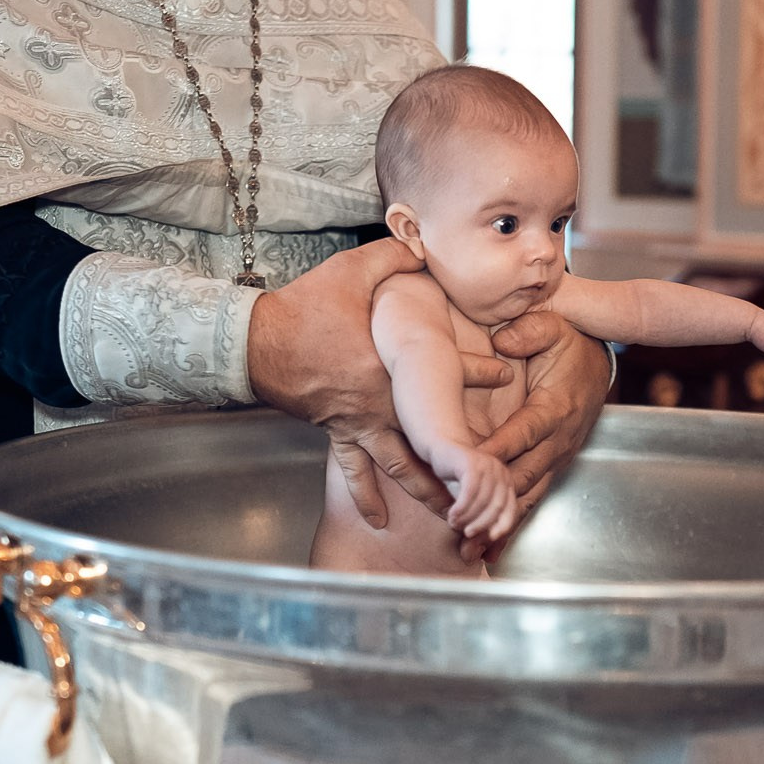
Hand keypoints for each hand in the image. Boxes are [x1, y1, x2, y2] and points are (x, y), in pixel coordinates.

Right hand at [248, 239, 512, 527]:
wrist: (257, 342)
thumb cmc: (304, 308)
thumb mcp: (352, 272)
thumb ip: (393, 258)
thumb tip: (422, 244)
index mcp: (391, 366)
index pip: (447, 370)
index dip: (479, 371)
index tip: (506, 375)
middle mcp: (381, 403)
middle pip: (431, 434)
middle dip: (462, 454)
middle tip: (490, 472)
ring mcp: (358, 422)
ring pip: (400, 465)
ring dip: (426, 490)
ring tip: (451, 516)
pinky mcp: (336, 432)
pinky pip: (354, 470)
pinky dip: (366, 496)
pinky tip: (380, 519)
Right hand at [437, 447, 519, 540]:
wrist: (439, 449)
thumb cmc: (455, 478)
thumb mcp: (471, 503)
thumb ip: (477, 522)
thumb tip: (480, 556)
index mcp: (506, 481)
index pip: (511, 510)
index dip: (502, 528)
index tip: (489, 540)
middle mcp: (501, 472)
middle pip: (498, 507)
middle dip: (482, 525)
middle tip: (467, 535)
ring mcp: (488, 465)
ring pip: (483, 501)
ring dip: (468, 518)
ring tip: (454, 524)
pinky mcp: (471, 463)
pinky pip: (470, 492)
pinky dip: (461, 508)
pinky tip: (452, 515)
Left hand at [474, 308, 610, 536]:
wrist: (599, 363)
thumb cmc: (569, 345)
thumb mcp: (553, 327)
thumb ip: (530, 331)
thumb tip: (505, 340)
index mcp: (555, 406)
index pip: (524, 432)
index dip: (499, 451)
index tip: (471, 469)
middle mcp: (558, 439)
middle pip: (524, 475)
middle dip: (492, 501)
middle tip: (460, 521)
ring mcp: (557, 457)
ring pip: (527, 496)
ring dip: (498, 524)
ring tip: (470, 549)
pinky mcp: (554, 467)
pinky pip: (532, 500)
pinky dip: (511, 526)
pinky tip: (490, 551)